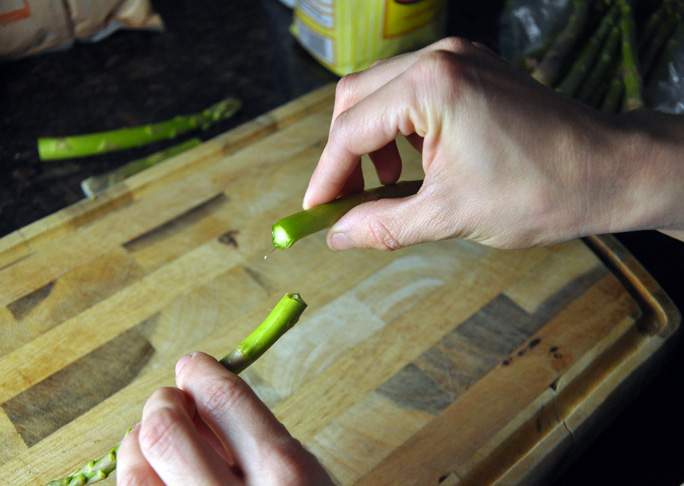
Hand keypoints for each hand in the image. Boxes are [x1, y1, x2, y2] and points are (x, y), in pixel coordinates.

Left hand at [117, 352, 332, 485]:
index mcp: (283, 475)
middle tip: (173, 404)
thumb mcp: (304, 479)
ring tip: (158, 444)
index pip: (224, 398)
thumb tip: (198, 398)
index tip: (193, 368)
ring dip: (140, 442)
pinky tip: (154, 477)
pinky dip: (135, 478)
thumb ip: (257, 441)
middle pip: (166, 428)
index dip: (201, 374)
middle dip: (165, 404)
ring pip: (133, 466)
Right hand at [303, 37, 683, 249]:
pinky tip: (416, 161)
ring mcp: (458, 59)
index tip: (316, 210)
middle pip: (355, 100)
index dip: (326, 177)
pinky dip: (400, 128)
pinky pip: (413, 91)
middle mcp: (439, 60)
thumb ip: (382, 224)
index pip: (349, 132)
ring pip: (381, 93)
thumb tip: (337, 235)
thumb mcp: (449, 215)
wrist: (609, 171)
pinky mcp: (472, 70)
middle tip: (345, 199)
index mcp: (429, 87)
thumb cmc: (541, 190)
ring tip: (388, 184)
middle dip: (344, 154)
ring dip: (372, 140)